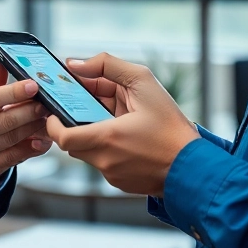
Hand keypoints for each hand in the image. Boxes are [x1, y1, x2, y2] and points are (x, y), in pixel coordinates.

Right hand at [0, 61, 50, 195]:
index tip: (33, 84)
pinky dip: (25, 151)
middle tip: (47, 100)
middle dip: (31, 108)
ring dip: (33, 128)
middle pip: (6, 120)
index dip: (16, 90)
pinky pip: (7, 161)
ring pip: (10, 140)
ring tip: (47, 117)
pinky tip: (38, 142)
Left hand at [45, 53, 199, 197]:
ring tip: (117, 118)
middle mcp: (105, 160)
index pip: (62, 136)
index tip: (54, 110)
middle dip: (77, 122)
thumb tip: (76, 64)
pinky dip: (109, 148)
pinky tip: (128, 137)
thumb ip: (106, 66)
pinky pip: (104, 162)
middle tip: (92, 105)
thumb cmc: (171, 125)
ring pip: (88, 152)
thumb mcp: (143, 82)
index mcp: (107, 138)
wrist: (194, 165)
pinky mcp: (120, 182)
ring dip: (95, 134)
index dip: (53, 122)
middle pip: (73, 142)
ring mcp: (112, 174)